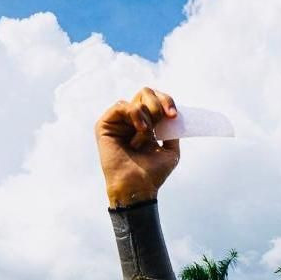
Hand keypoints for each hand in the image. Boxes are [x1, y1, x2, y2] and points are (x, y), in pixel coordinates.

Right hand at [95, 87, 180, 206]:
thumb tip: (175, 113)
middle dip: (158, 105)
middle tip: (161, 122)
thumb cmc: (153, 173)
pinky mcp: (105, 124)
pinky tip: (140, 130)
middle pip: (146, 93)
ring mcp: (119, 122)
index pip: (156, 100)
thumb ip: (174, 131)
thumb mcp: (171, 151)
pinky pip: (122, 106)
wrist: (138, 186)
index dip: (167, 101)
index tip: (173, 116)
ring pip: (136, 100)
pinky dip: (135, 115)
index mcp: (146, 125)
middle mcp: (132, 121)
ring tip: (146, 136)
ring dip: (148, 117)